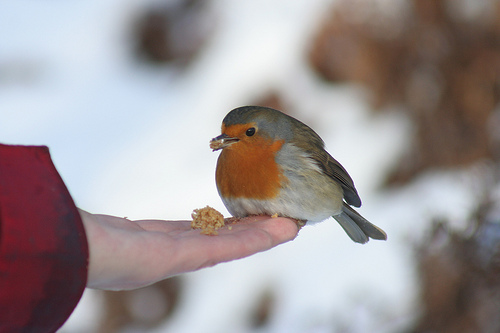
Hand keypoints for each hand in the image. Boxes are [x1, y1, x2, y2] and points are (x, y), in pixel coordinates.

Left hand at [79, 210, 298, 289]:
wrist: (80, 254)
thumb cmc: (93, 242)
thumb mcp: (117, 232)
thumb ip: (128, 229)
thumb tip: (117, 224)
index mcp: (164, 246)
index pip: (205, 235)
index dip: (231, 230)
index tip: (252, 221)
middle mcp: (181, 255)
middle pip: (226, 240)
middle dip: (254, 232)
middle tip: (282, 223)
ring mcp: (187, 257)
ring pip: (233, 244)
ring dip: (263, 235)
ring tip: (289, 227)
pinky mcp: (189, 256)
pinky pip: (228, 245)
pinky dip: (255, 239)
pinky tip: (278, 231)